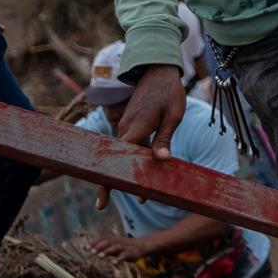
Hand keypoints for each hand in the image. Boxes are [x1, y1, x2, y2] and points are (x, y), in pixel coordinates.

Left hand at [87, 233, 147, 261]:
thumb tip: (85, 247)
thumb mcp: (111, 244)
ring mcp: (124, 247)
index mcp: (113, 238)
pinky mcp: (130, 253)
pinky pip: (124, 255)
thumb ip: (100, 246)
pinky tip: (113, 263)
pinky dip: (119, 259)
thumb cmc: (122, 246)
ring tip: (99, 257)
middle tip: (92, 252)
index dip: (94, 242)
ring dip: (107, 251)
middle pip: (108, 242)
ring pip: (115, 247)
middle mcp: (118, 241)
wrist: (141, 246)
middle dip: (100, 246)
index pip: (102, 238)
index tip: (85, 248)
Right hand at [109, 65, 184, 206]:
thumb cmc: (169, 92)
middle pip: (117, 161)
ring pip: (124, 154)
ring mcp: (127, 127)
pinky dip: (134, 159)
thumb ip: (165, 138)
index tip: (105, 199)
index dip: (111, 181)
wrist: (159, 71)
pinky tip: (145, 171)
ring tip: (140, 194)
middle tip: (103, 205)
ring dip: (128, 172)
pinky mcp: (131, 125)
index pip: (120, 160)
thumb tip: (161, 160)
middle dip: (111, 183)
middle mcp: (126, 129)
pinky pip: (131, 146)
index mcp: (137, 129)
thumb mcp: (174, 116)